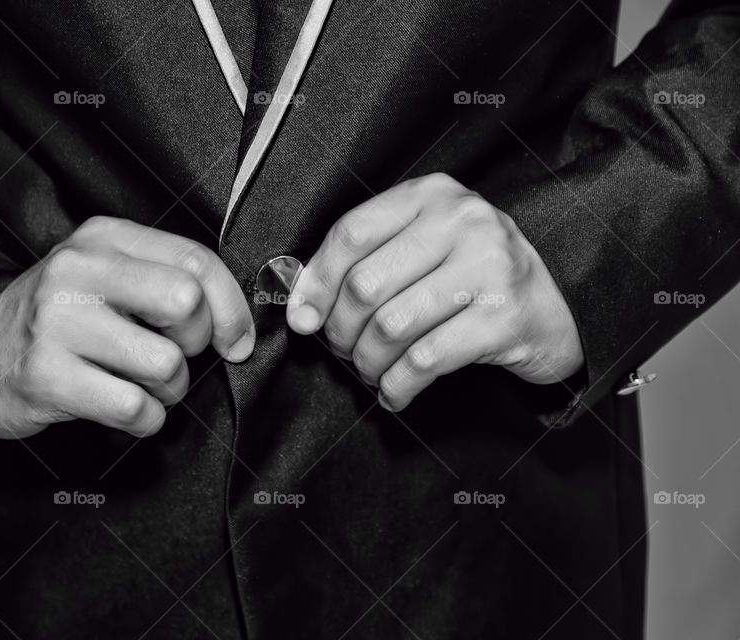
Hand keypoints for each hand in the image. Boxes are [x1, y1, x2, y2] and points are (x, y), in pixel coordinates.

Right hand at [0, 217, 253, 437]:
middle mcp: (78, 270)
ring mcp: (57, 321)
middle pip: (185, 302)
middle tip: (174, 356)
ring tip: (142, 386)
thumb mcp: (105, 278)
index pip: (195, 261)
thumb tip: (237, 329)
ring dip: (169, 391)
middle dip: (196, 343)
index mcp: (103, 238)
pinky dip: (145, 420)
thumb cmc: (58, 321)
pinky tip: (126, 410)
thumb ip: (164, 282)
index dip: (232, 307)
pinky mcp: (45, 375)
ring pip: (165, 364)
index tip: (236, 341)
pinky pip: (134, 408)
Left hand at [285, 173, 582, 411]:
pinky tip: (393, 392)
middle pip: (366, 284)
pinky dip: (397, 385)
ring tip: (369, 370)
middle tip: (344, 349)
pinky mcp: (504, 318)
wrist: (554, 312)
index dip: (317, 282)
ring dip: (367, 361)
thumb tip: (302, 307)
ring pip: (391, 326)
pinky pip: (424, 360)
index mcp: (433, 196)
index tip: (304, 318)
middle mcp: (464, 222)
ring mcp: (490, 268)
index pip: (352, 233)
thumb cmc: (474, 278)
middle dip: (341, 330)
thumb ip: (366, 262)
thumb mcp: (423, 249)